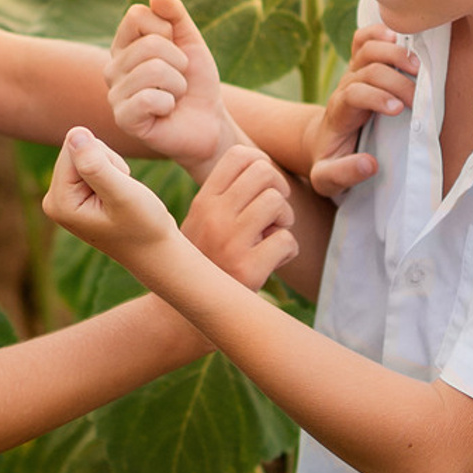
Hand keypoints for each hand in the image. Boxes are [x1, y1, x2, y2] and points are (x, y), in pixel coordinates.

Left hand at [42, 126, 176, 258]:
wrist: (154, 250)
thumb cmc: (143, 225)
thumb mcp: (122, 193)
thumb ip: (96, 165)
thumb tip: (73, 133)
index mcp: (58, 201)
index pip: (73, 148)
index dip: (105, 158)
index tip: (118, 186)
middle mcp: (53, 200)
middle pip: (76, 149)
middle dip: (106, 162)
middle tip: (122, 191)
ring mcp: (62, 199)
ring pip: (85, 154)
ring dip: (111, 167)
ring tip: (121, 196)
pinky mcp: (73, 196)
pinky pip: (89, 163)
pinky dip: (110, 173)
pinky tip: (117, 197)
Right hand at [105, 0, 234, 174]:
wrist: (208, 124)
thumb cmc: (196, 84)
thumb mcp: (191, 42)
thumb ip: (175, 15)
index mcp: (123, 46)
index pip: (137, 15)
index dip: (167, 30)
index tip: (176, 51)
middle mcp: (113, 69)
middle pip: (149, 44)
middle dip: (178, 62)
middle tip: (179, 80)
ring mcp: (115, 95)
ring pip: (153, 69)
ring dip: (178, 84)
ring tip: (174, 96)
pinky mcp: (123, 119)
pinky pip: (149, 98)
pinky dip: (169, 103)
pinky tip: (166, 112)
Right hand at [182, 143, 300, 291]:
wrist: (184, 316)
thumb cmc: (204, 263)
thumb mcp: (201, 223)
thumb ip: (224, 196)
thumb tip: (263, 166)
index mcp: (203, 202)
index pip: (240, 156)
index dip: (263, 165)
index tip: (264, 188)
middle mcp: (213, 216)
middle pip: (264, 172)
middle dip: (279, 191)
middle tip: (273, 215)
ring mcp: (229, 242)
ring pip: (277, 202)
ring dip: (285, 221)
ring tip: (271, 238)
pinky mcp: (247, 269)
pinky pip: (287, 240)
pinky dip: (288, 252)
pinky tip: (271, 262)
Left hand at [305, 24, 418, 195]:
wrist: (322, 145)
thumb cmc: (329, 163)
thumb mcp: (327, 179)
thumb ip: (343, 175)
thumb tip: (369, 164)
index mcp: (337, 114)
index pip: (353, 94)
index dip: (375, 97)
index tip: (398, 110)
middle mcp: (344, 89)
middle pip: (366, 69)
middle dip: (394, 80)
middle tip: (417, 98)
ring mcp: (352, 74)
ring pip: (367, 48)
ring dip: (394, 52)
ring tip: (417, 66)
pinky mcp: (360, 67)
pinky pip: (363, 39)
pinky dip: (379, 31)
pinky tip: (398, 37)